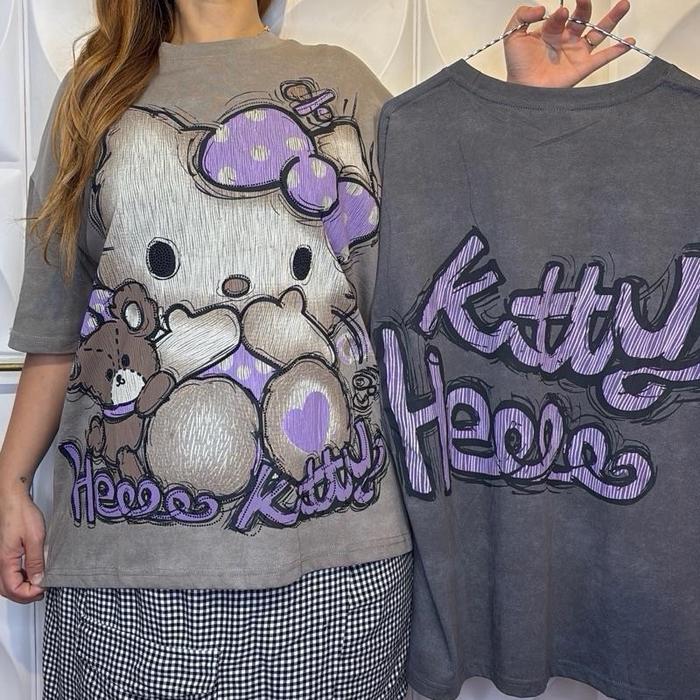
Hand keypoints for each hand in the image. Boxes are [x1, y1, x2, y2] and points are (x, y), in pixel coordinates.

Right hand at [0, 487, 45, 602]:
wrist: (13, 500)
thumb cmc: (22, 515)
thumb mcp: (36, 538)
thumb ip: (36, 561)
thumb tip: (39, 580)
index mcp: (5, 561)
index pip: (14, 589)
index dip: (30, 593)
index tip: (44, 588)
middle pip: (8, 590)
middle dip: (25, 594)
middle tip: (42, 589)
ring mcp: (0, 559)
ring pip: (6, 584)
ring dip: (21, 587)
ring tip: (38, 583)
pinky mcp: (4, 554)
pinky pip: (8, 574)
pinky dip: (19, 578)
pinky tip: (31, 573)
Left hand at [504, 1, 635, 87]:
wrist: (522, 90)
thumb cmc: (517, 66)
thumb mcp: (513, 35)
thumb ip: (522, 15)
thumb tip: (541, 7)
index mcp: (550, 30)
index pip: (561, 14)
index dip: (560, 13)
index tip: (560, 12)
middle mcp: (566, 39)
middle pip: (583, 17)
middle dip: (585, 5)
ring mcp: (576, 53)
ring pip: (598, 32)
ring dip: (612, 19)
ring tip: (624, 4)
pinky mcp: (583, 67)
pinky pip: (603, 57)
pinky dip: (617, 49)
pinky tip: (629, 41)